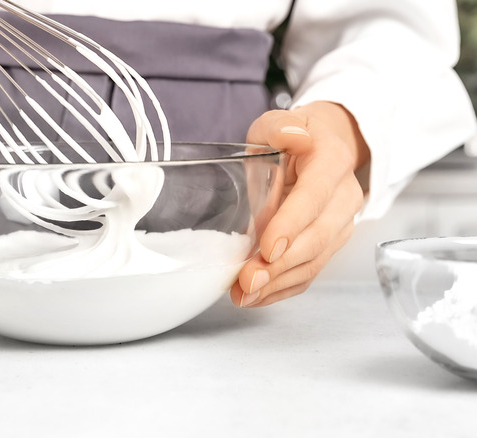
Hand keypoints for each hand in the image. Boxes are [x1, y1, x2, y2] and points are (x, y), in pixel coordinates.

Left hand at [230, 101, 369, 306]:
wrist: (320, 149)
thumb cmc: (292, 138)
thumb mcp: (277, 122)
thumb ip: (279, 126)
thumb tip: (291, 136)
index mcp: (331, 161)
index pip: (314, 196)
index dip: (292, 223)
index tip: (268, 247)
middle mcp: (344, 196)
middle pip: (317, 237)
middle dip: (281, 265)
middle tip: (248, 280)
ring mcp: (340, 224)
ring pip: (314, 261)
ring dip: (278, 283)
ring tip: (244, 294)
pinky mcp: (329, 245)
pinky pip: (309, 273)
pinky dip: (282, 289)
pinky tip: (255, 296)